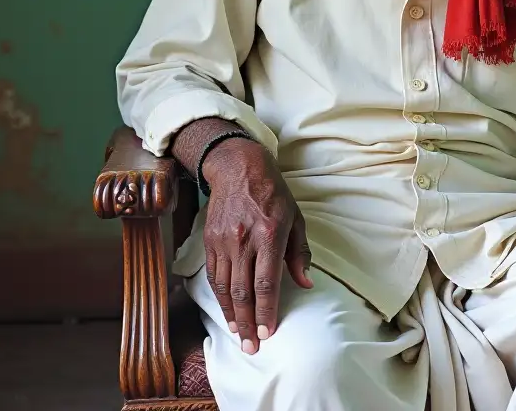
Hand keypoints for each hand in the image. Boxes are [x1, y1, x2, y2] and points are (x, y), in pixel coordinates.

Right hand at [201, 137, 312, 353]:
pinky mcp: (210, 240)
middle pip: (243, 292)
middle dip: (248, 324)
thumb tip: (305, 284)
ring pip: (225, 288)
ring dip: (232, 315)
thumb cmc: (273, 193)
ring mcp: (224, 241)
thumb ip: (299, 253)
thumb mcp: (295, 218)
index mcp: (269, 235)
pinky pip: (213, 275)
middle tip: (251, 348)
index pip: (266, 283)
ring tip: (238, 335)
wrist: (239, 168)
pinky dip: (219, 297)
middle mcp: (244, 241)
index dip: (267, 312)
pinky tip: (226, 311)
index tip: (268, 334)